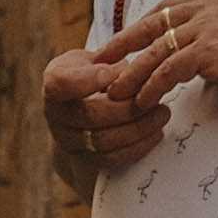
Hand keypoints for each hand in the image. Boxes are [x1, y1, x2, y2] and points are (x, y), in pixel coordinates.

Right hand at [41, 42, 168, 176]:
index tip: (115, 72)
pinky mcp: (85, 159)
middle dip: (127, 108)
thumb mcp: (94, 58)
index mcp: (55, 81)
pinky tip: (155, 133)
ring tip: (161, 114)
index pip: (60, 83)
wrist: (81, 108)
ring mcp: (67, 140)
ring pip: (103, 141)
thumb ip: (109, 58)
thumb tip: (126, 71)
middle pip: (90, 115)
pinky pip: (112, 159)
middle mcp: (55, 114)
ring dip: (138, 128)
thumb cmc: (92, 74)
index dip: (88, 80)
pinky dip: (137, 147)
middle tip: (156, 98)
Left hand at [107, 0, 217, 108]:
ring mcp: (208, 26)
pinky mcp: (210, 50)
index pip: (165, 8)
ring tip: (114, 92)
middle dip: (122, 44)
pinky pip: (169, 69)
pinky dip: (152, 86)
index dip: (140, 26)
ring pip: (155, 50)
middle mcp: (207, 6)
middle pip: (151, 24)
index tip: (122, 42)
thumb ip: (216, 38)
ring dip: (132, 73)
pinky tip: (142, 101)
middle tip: (98, 61)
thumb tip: (198, 61)